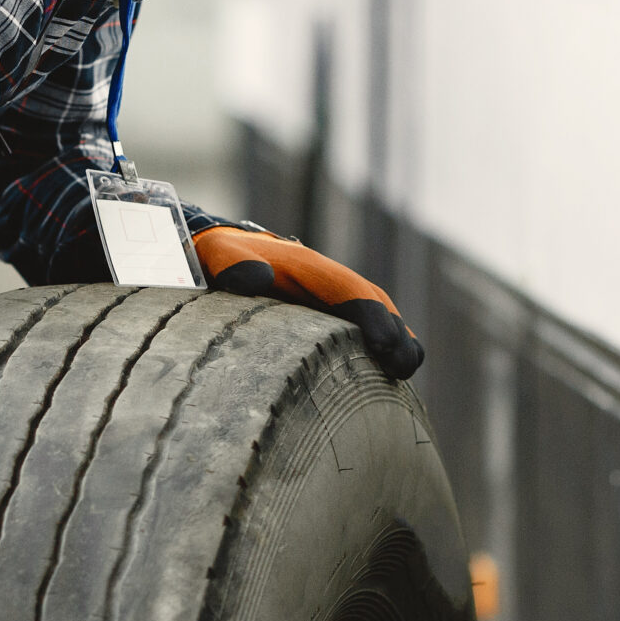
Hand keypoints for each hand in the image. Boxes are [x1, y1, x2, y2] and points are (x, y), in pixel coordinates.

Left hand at [191, 226, 423, 378]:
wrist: (214, 250)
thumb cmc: (214, 259)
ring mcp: (325, 292)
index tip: (384, 344)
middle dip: (392, 329)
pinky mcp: (323, 309)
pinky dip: (379, 338)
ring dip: (394, 335)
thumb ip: (233, 263)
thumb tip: (254, 278)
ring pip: (372, 309)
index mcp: (304, 265)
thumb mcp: (217, 257)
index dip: (371, 314)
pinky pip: (358, 320)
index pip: (346, 288)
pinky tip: (386, 370)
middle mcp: (323, 277)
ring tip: (405, 370)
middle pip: (371, 299)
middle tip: (403, 367)